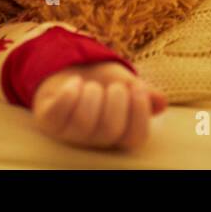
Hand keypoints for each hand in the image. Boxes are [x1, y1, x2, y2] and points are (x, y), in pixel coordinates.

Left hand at [32, 61, 167, 151]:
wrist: (73, 72)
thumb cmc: (104, 83)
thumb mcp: (127, 84)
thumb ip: (144, 93)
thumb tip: (161, 102)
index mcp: (119, 134)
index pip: (135, 137)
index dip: (139, 113)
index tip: (137, 87)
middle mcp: (95, 139)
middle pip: (110, 129)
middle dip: (116, 100)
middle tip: (114, 87)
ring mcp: (70, 133)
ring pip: (83, 121)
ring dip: (92, 94)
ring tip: (92, 85)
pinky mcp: (49, 123)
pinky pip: (59, 112)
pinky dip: (70, 91)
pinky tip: (75, 83)